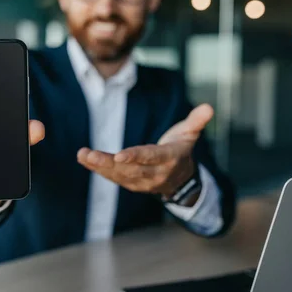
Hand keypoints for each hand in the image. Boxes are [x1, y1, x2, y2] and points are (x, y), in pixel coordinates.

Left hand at [77, 104, 212, 203]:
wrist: (181, 179)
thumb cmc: (181, 149)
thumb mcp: (191, 134)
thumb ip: (197, 121)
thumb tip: (209, 107)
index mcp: (169, 159)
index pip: (150, 157)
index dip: (135, 157)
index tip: (119, 156)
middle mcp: (155, 173)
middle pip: (130, 169)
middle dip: (108, 163)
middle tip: (89, 154)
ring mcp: (142, 182)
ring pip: (119, 175)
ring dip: (98, 166)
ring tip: (82, 155)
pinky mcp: (132, 184)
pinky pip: (113, 178)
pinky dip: (98, 170)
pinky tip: (84, 159)